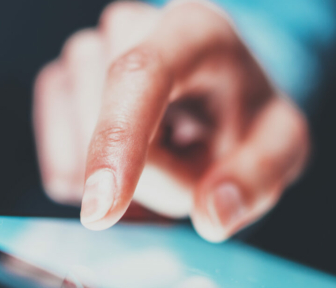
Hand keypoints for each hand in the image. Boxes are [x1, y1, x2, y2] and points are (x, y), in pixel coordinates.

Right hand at [33, 0, 308, 241]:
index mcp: (194, 29)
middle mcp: (129, 26)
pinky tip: (127, 164)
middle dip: (150, 179)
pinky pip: (59, 169)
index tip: (101, 209)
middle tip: (193, 166)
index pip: (140, 74)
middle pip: (110, 132)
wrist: (214, 98)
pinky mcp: (56, 86)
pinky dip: (94, 187)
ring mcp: (85, 52)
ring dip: (124, 182)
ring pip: (79, 155)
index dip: (115, 139)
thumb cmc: (245, 117)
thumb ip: (257, 178)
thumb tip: (213, 213)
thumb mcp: (278, 145)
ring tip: (163, 155)